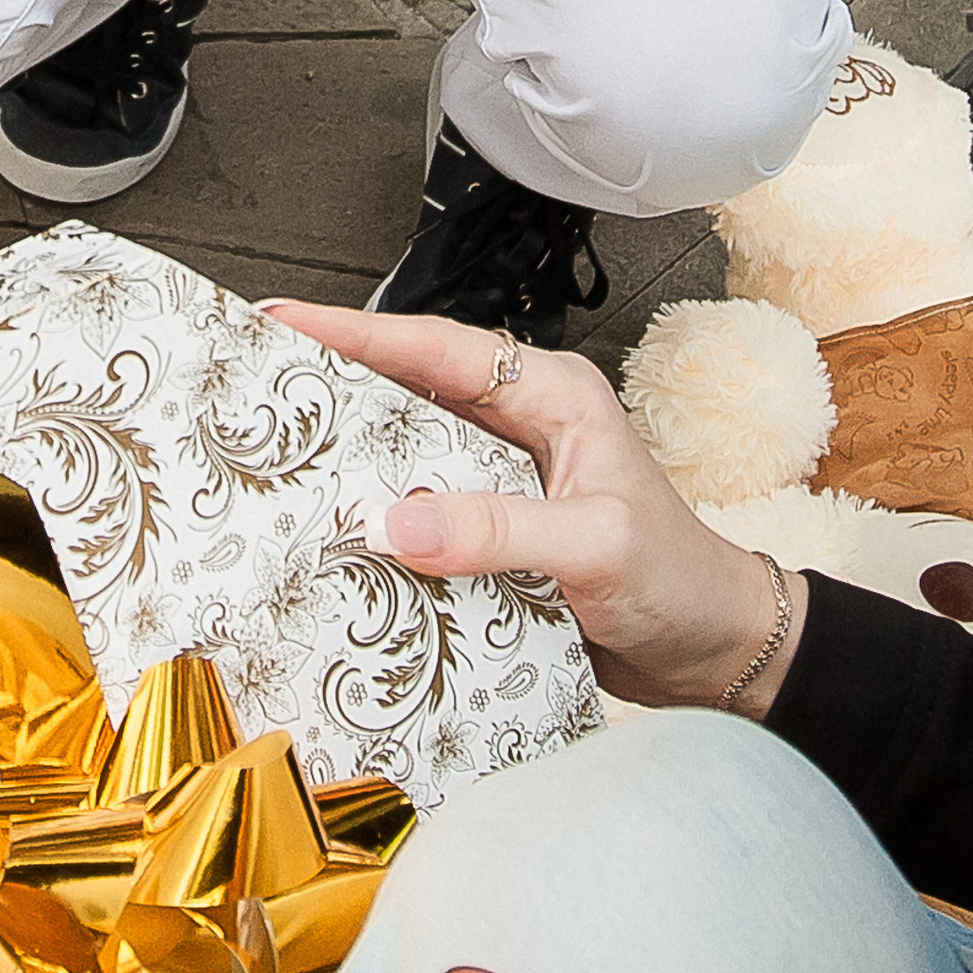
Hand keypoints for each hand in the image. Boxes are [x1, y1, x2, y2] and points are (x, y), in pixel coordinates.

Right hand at [264, 302, 800, 712]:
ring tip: (275, 456)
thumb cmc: (680, 581)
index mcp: (551, 397)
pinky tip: (333, 537)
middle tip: (256, 382)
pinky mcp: (491, 538)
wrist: (715, 651)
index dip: (357, 333)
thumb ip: (498, 530)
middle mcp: (520, 430)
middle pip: (408, 393)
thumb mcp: (594, 546)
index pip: (437, 350)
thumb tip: (397, 522)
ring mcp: (502, 485)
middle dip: (334, 384)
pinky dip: (378, 524)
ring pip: (407, 456)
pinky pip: (420, 519)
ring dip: (350, 459)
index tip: (286, 321)